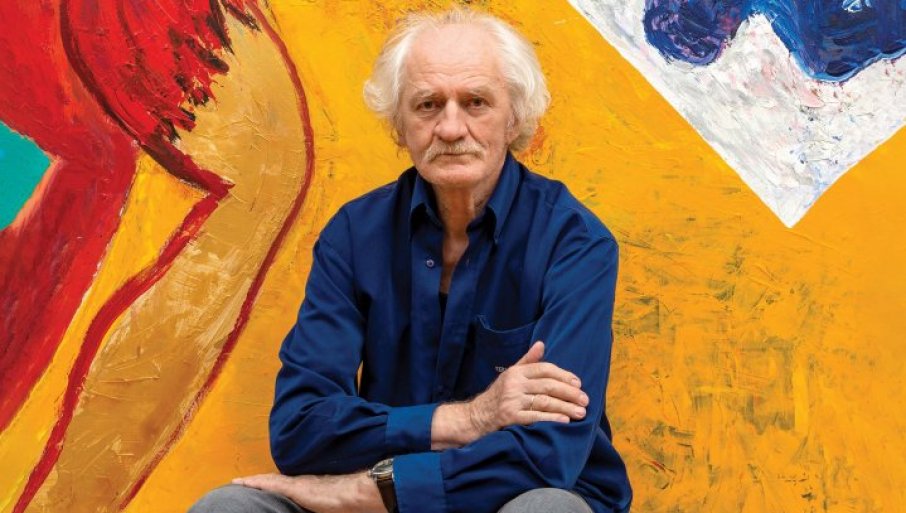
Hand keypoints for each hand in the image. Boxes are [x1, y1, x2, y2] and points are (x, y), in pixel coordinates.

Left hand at [233, 471, 385, 512]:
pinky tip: (243, 482)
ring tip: (239, 482)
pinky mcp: (294, 487)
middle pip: (276, 481)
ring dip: (254, 482)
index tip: (261, 485)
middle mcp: (302, 482)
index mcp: (310, 487)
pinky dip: (255, 482)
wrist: (356, 495)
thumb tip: (323, 501)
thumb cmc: (349, 502)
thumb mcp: (332, 503)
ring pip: (270, 481)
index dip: (273, 484)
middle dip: (261, 482)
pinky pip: (270, 484)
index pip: (287, 485)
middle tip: (244, 482)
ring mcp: (297, 484)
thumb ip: (323, 501)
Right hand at [468, 341, 588, 437]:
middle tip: (585, 400)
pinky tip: (563, 421)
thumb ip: (528, 361)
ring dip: (565, 407)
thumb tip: (541, 343)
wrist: (475, 417)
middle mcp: (514, 384)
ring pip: (544, 402)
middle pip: (548, 385)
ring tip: (580, 413)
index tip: (578, 384)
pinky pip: (534, 417)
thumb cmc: (497, 395)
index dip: (564, 375)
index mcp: (516, 372)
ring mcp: (511, 400)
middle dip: (569, 393)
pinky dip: (550, 419)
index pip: (545, 369)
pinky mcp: (509, 417)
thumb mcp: (510, 375)